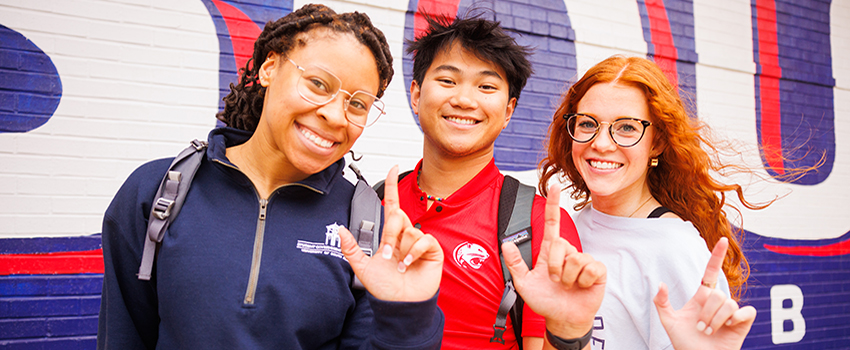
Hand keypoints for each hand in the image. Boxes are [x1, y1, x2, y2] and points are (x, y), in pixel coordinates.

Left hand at [339, 165, 443, 301]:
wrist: (400, 304)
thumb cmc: (385, 288)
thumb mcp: (362, 267)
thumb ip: (351, 247)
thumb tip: (339, 229)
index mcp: (391, 235)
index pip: (392, 205)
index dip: (393, 186)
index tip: (393, 168)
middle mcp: (405, 235)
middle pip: (398, 216)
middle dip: (389, 234)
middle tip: (387, 253)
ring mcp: (419, 242)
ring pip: (409, 230)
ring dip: (401, 248)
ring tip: (399, 264)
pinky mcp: (432, 251)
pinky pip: (423, 240)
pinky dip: (413, 252)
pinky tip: (409, 263)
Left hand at [502, 183, 605, 338]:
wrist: (562, 319)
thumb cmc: (545, 300)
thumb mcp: (524, 283)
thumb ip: (515, 264)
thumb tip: (506, 244)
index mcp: (550, 251)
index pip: (552, 222)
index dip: (553, 203)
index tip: (554, 185)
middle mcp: (567, 252)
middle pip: (560, 244)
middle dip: (554, 266)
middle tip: (556, 281)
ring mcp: (583, 260)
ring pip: (574, 258)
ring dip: (568, 277)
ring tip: (569, 286)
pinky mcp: (597, 271)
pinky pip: (589, 268)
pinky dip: (583, 281)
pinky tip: (582, 287)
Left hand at [653, 237, 756, 349]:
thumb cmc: (684, 343)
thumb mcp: (668, 322)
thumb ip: (661, 303)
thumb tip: (661, 284)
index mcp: (702, 297)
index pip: (711, 272)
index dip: (717, 255)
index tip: (721, 239)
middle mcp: (718, 302)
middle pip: (718, 293)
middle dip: (707, 312)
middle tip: (701, 328)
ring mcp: (731, 312)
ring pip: (729, 303)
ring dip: (716, 319)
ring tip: (709, 331)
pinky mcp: (743, 323)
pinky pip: (747, 311)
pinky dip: (736, 318)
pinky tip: (729, 327)